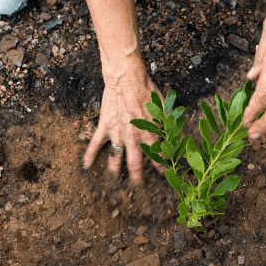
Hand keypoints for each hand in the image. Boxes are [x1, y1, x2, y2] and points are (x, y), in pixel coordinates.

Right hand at [82, 60, 161, 184]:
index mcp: (151, 135)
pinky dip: (90, 155)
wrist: (127, 80)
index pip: (158, 157)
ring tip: (116, 180)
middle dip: (138, 177)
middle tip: (139, 185)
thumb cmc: (147, 91)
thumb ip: (171, 124)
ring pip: (116, 158)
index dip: (162, 167)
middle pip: (135, 164)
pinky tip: (86, 166)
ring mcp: (118, 134)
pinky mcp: (105, 127)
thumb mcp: (165, 109)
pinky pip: (95, 144)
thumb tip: (179, 135)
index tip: (165, 174)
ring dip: (116, 171)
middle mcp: (134, 139)